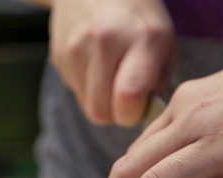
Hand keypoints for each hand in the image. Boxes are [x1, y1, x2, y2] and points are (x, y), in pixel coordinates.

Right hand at [48, 0, 174, 125]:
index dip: (132, 114)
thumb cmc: (137, 16)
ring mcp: (77, 47)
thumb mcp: (163, 40)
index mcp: (141, 38)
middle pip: (101, 111)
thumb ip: (159, 81)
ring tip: (111, 73)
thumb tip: (149, 115)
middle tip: (125, 96)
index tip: (139, 106)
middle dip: (115, 113)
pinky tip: (95, 64)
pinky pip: (75, 91)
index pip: (128, 97)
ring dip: (101, 99)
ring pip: (87, 105)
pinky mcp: (59, 54)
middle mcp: (106, 40)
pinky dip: (87, 86)